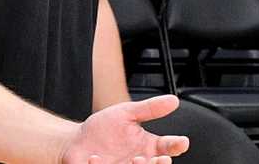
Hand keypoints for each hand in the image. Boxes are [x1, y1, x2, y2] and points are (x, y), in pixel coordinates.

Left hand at [61, 95, 188, 163]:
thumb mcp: (126, 113)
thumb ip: (149, 109)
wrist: (77, 140)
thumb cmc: (103, 129)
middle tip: (160, 158)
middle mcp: (140, 161)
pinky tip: (95, 158)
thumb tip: (173, 100)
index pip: (168, 147)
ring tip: (136, 159)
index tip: (182, 141)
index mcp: (148, 147)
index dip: (177, 145)